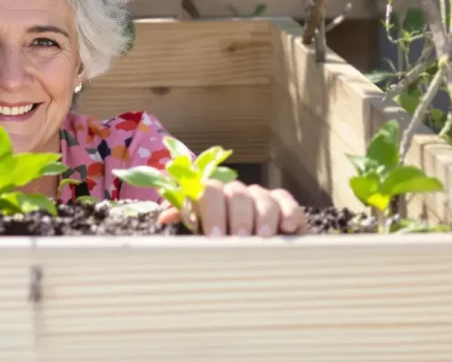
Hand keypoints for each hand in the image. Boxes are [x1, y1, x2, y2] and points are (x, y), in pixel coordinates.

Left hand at [158, 179, 306, 236]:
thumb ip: (186, 222)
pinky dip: (288, 212)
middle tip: (237, 239)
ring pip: (261, 197)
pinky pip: (287, 202)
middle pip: (235, 192)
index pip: (209, 189)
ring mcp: (262, 198)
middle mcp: (236, 194)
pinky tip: (287, 228)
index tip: (214, 236)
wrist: (259, 262)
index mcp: (213, 199)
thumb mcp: (202, 239)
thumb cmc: (224, 250)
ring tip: (261, 239)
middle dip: (236, 216)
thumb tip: (162, 217)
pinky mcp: (287, 206)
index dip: (211, 209)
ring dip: (261, 217)